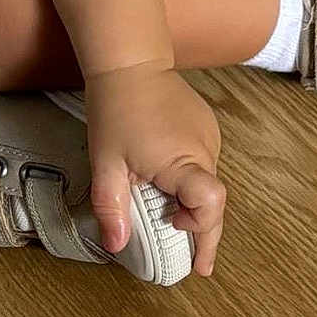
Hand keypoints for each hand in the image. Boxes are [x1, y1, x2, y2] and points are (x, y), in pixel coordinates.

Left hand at [82, 62, 224, 275]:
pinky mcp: (206, 125)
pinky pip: (203, 162)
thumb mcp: (104, 161)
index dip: (202, 229)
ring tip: (166, 208)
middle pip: (212, 201)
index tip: (182, 237)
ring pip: (207, 182)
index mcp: (181, 160)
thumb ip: (111, 205)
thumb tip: (116, 245)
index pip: (211, 203)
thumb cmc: (115, 109)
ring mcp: (209, 135)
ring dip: (190, 200)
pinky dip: (189, 178)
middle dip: (198, 227)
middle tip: (187, 254)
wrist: (129, 62)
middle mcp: (204, 149)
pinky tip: (166, 177)